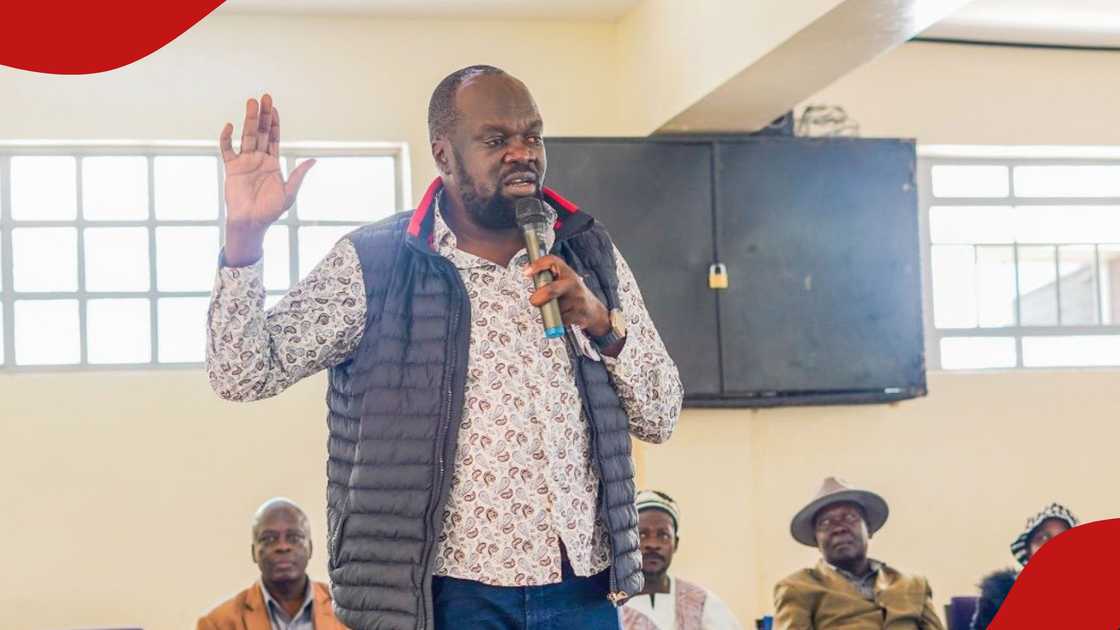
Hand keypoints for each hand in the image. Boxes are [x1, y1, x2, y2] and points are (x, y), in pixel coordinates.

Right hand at [219, 93, 314, 265]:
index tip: (274, 108)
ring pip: (247, 136)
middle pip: (261, 132)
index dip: (274, 123)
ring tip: (251, 103)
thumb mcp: (289, 193)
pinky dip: (226, 138)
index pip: (274, 138)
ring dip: (249, 120)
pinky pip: (227, 149)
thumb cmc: (270, 211)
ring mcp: (244, 162)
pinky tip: (230, 126)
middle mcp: (259, 159)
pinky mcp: (231, 168)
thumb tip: (313, 160)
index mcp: (273, 162)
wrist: (251, 223)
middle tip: (264, 98)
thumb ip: (298, 175)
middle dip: (263, 116)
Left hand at [524, 256, 610, 335]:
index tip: (526, 272)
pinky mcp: (580, 315)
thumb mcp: (563, 279)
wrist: (593, 310)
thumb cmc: (572, 293)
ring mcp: (578, 300)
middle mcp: (573, 284)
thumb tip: (526, 269)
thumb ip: (547, 275)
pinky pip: (560, 320)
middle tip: (533, 301)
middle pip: (552, 290)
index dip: (538, 265)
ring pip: (554, 309)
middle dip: (539, 297)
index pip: (552, 261)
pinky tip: (563, 316)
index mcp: (567, 272)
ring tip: (556, 308)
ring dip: (550, 311)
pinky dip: (558, 321)